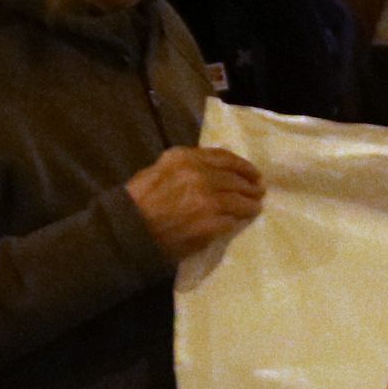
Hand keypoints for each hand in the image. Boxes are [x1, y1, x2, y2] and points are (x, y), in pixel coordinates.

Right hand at [126, 146, 263, 263]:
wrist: (129, 230)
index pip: (224, 157)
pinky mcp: (211, 222)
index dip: (242, 165)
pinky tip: (241, 221)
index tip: (252, 172)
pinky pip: (232, 219)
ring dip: (250, 204)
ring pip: (239, 199)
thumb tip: (212, 169)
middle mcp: (198, 174)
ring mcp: (207, 199)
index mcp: (184, 158)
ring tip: (255, 206)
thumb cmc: (138, 202)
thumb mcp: (157, 171)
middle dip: (250, 185)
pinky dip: (238, 219)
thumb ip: (185, 166)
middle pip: (235, 178)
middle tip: (258, 191)